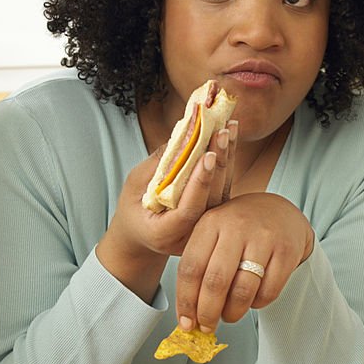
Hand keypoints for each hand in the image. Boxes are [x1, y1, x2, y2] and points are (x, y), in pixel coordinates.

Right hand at [96, 126, 235, 299]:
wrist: (142, 236)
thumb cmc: (134, 208)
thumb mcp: (133, 186)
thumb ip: (156, 166)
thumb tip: (182, 137)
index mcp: (166, 234)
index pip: (189, 209)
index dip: (201, 182)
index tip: (208, 155)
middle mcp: (192, 234)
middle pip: (212, 198)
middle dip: (219, 161)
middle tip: (222, 131)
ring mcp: (207, 227)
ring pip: (223, 191)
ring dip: (228, 157)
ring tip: (229, 127)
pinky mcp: (216, 215)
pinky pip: (224, 188)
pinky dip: (226, 162)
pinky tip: (229, 140)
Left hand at [174, 193, 314, 330]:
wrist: (280, 211)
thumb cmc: (239, 230)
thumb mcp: (213, 234)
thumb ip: (198, 267)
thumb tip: (188, 316)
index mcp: (210, 223)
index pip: (191, 268)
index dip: (186, 301)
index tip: (186, 323)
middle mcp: (236, 227)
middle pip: (215, 281)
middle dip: (208, 312)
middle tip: (207, 326)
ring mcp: (264, 238)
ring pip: (243, 290)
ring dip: (233, 312)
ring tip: (230, 315)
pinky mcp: (287, 251)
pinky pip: (269, 291)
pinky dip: (257, 304)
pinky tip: (252, 300)